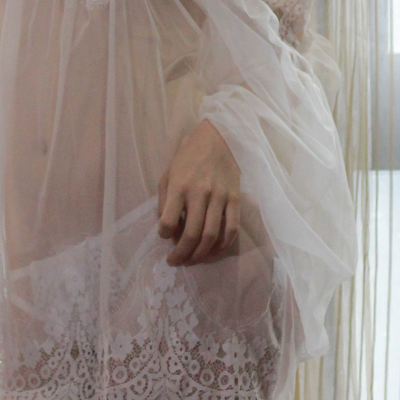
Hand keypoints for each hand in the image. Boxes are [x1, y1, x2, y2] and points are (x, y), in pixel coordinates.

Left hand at [157, 119, 239, 265]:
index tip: (164, 237)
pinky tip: (214, 250)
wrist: (217, 137)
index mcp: (179, 186)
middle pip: (191, 234)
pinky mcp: (235, 198)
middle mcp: (199, 193)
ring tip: (192, 260)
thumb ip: (165, 200)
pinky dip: (223, 244)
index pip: (168, 221)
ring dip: (201, 254)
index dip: (164, 235)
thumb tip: (168, 228)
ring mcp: (219, 197)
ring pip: (211, 235)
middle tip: (176, 262)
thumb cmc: (187, 157)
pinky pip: (231, 228)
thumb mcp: (168, 173)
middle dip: (181, 254)